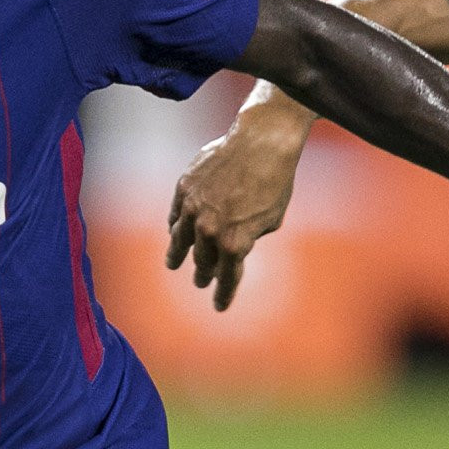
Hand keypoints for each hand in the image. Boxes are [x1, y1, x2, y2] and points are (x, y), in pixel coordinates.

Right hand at [164, 91, 316, 310]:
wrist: (262, 142)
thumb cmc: (275, 181)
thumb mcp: (270, 220)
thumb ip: (249, 237)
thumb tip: (234, 243)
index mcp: (235, 244)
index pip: (226, 278)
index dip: (223, 295)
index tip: (219, 306)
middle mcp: (209, 231)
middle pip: (202, 260)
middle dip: (203, 273)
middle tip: (201, 280)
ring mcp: (193, 209)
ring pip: (180, 240)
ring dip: (176, 254)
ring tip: (172, 263)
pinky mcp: (184, 188)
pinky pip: (176, 213)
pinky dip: (176, 224)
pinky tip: (175, 229)